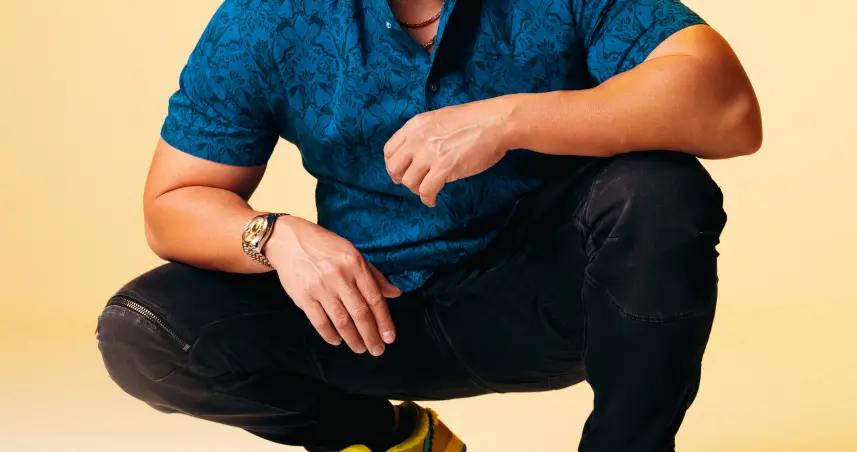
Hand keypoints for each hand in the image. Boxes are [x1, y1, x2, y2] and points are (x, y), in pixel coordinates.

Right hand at [264, 216, 401, 355]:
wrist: (289, 240)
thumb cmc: (325, 247)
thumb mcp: (353, 253)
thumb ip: (374, 275)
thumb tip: (395, 293)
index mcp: (355, 264)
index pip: (374, 298)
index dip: (384, 321)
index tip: (389, 337)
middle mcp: (339, 276)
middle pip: (360, 313)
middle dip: (371, 335)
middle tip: (377, 350)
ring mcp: (320, 287)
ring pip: (341, 321)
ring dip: (353, 339)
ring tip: (360, 349)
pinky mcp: (303, 297)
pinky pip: (320, 322)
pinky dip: (330, 335)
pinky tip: (337, 341)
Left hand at [384, 96, 517, 206]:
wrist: (495, 123)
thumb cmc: (474, 120)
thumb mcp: (440, 119)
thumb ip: (425, 133)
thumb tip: (419, 151)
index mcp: (416, 125)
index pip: (389, 150)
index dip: (393, 164)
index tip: (402, 171)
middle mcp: (418, 139)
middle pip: (394, 167)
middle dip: (401, 179)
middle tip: (412, 184)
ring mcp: (430, 154)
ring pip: (409, 182)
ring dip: (417, 190)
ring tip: (428, 191)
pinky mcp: (444, 168)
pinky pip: (426, 191)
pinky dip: (428, 199)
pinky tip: (433, 200)